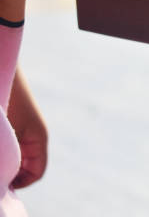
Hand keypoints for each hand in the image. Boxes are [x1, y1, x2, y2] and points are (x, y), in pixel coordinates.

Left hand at [7, 70, 47, 188]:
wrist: (0, 71)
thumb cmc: (3, 100)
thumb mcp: (6, 136)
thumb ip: (10, 157)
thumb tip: (7, 176)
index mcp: (38, 137)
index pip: (37, 173)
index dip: (20, 183)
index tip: (1, 184)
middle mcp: (36, 134)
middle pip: (29, 167)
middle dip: (13, 174)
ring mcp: (26, 127)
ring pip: (20, 156)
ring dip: (8, 163)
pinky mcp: (16, 122)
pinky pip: (15, 146)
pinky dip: (6, 153)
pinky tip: (0, 147)